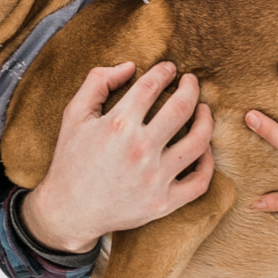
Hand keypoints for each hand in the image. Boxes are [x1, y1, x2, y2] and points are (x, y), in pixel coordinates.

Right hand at [20, 61, 215, 254]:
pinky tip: (204, 149)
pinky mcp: (163, 203)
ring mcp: (155, 178)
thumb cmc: (71, 161)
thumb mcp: (74, 115)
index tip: (169, 69)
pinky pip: (200, 181)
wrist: (68, 212)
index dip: (164, 72)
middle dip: (191, 87)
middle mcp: (140, 149)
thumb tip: (129, 66)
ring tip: (203, 110)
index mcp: (117, 124)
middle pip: (182, 107)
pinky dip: (208, 163)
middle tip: (191, 81)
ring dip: (206, 120)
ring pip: (199, 142)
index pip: (152, 86)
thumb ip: (97, 82)